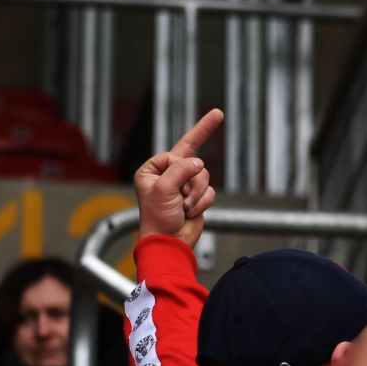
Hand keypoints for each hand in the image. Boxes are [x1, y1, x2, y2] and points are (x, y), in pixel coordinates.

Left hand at [134, 108, 221, 247]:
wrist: (169, 243)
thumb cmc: (158, 218)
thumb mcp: (164, 189)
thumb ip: (180, 170)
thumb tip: (198, 162)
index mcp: (152, 170)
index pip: (176, 153)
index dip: (183, 162)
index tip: (214, 123)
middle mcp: (167, 176)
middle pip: (192, 161)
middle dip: (192, 178)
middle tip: (213, 123)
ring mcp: (183, 186)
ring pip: (203, 176)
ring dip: (197, 193)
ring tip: (186, 207)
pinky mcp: (196, 197)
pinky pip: (209, 190)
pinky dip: (203, 201)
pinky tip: (192, 212)